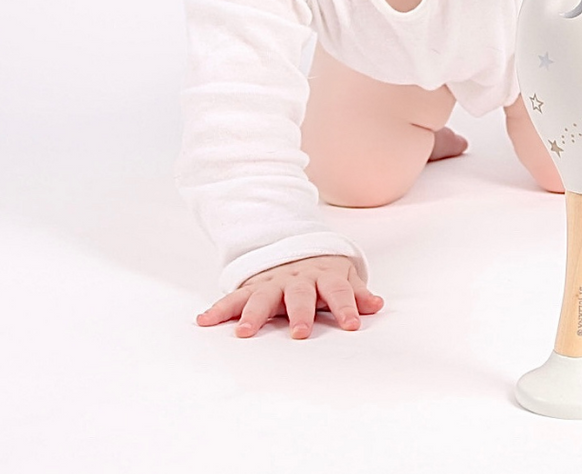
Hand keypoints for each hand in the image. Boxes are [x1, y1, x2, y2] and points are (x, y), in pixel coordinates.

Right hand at [196, 254, 383, 338]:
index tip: (352, 325)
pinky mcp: (252, 287)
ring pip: (262, 296)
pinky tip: (204, 320)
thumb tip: (377, 305)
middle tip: (300, 333)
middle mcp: (296, 278)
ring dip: (253, 313)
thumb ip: (358, 293)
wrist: (295, 248)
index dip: (346, 306)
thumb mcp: (343, 276)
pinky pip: (234, 297)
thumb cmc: (322, 272)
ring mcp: (272, 281)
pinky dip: (219, 309)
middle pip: (299, 294)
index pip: (337, 289)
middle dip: (300, 313)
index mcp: (323, 275)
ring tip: (245, 332)